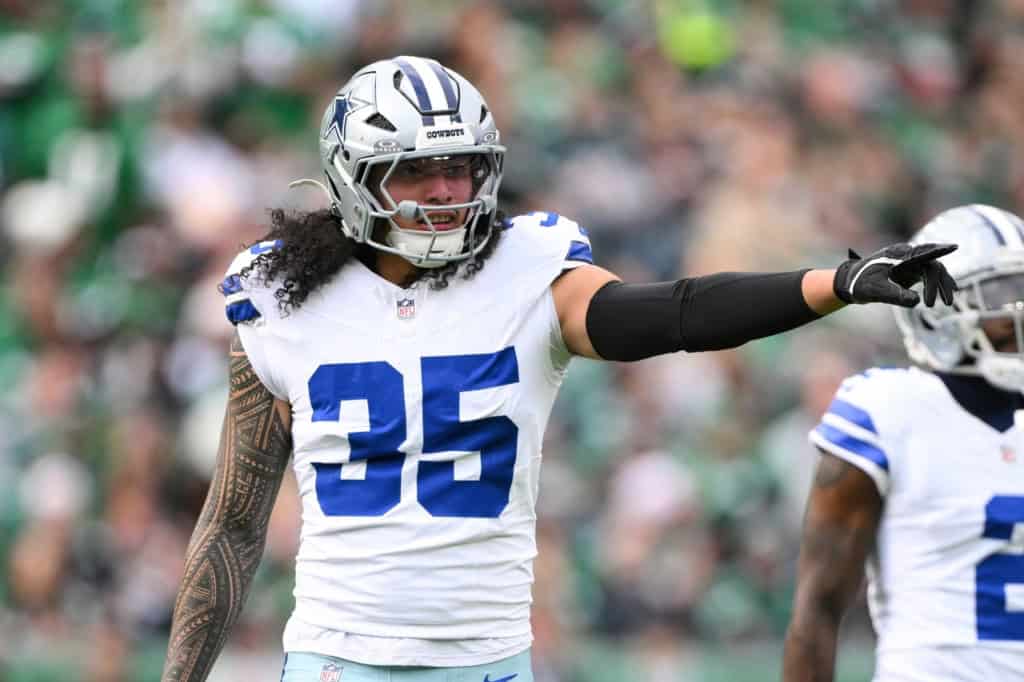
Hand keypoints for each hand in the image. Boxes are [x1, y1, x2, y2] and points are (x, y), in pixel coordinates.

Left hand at [833, 243, 957, 306]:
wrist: (852, 282)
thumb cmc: (861, 284)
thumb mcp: (875, 291)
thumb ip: (894, 295)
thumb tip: (917, 302)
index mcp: (898, 255)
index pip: (922, 252)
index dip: (939, 250)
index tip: (953, 247)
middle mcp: (908, 255)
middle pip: (932, 265)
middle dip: (940, 283)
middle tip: (942, 303)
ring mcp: (911, 262)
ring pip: (934, 270)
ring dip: (942, 285)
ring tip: (949, 303)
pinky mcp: (912, 270)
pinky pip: (931, 276)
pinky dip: (939, 285)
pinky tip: (947, 296)